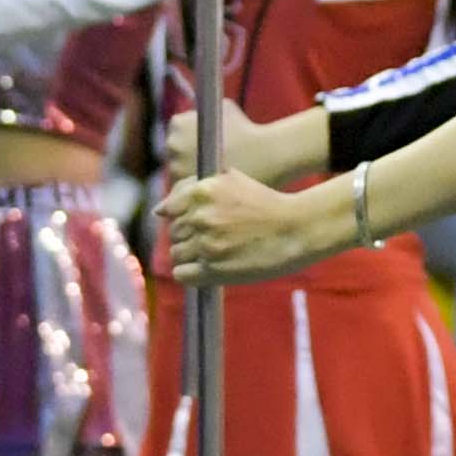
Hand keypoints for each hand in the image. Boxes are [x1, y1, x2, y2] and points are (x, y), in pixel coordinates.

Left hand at [163, 170, 349, 287]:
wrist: (296, 229)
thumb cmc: (265, 204)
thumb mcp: (231, 181)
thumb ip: (192, 189)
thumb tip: (159, 210)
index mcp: (202, 191)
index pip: (170, 208)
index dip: (184, 216)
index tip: (202, 221)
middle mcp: (201, 216)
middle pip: (174, 232)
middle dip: (190, 236)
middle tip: (217, 238)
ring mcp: (206, 244)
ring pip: (176, 253)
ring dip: (192, 255)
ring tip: (217, 252)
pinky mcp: (213, 269)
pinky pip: (182, 274)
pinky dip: (192, 273)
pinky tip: (210, 267)